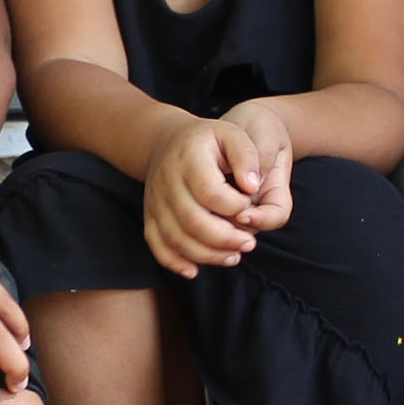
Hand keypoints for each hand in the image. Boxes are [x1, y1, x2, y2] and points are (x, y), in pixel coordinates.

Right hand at [140, 104, 293, 278]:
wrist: (168, 140)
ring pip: (176, 237)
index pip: (211, 192)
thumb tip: (254, 187)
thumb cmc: (208, 140)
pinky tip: (194, 271)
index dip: (235, 206)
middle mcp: (167, 180)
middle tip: (250, 244)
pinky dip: (174, 262)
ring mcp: (155, 200)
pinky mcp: (149, 215)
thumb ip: (247, 156)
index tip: (249, 204)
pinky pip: (157, 244)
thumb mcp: (232, 134)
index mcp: (189, 158)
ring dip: (206, 255)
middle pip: (192, 220)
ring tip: (233, 257)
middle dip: (225, 238)